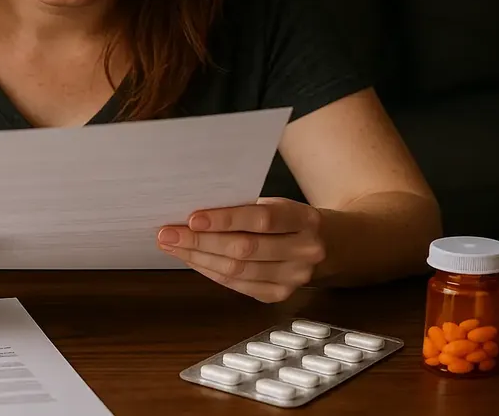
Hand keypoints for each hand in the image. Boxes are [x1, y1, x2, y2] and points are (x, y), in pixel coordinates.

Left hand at [157, 197, 325, 302]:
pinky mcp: (280, 295)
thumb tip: (194, 213)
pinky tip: (192, 259)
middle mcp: (305, 251)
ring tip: (172, 246)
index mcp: (305, 219)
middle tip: (168, 233)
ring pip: (237, 271)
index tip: (192, 218)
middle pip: (244, 249)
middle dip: (200, 241)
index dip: (225, 220)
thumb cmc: (290, 219)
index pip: (262, 220)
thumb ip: (245, 208)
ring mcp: (294, 278)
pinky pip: (237, 285)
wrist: (330, 245)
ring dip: (198, 258)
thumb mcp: (278, 204)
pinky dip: (209, 271)